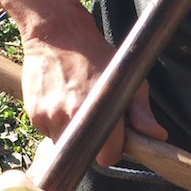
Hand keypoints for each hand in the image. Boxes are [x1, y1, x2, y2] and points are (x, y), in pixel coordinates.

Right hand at [21, 4, 166, 164]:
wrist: (55, 34)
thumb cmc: (95, 55)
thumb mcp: (127, 78)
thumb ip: (141, 111)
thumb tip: (157, 135)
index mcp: (99, 111)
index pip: (107, 157)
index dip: (112, 150)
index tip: (112, 138)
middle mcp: (72, 117)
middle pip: (84, 155)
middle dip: (91, 144)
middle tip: (93, 120)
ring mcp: (50, 117)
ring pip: (64, 144)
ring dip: (71, 134)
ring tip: (75, 107)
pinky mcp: (34, 115)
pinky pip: (48, 132)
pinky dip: (55, 123)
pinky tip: (60, 101)